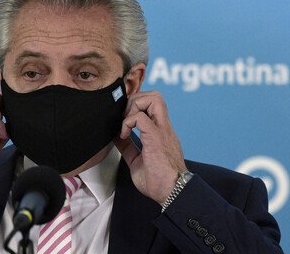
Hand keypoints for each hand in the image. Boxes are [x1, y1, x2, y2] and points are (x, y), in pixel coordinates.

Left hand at [114, 91, 187, 205]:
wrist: (172, 193)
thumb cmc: (158, 182)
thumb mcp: (137, 161)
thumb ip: (129, 147)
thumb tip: (117, 137)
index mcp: (161, 132)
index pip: (153, 104)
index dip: (136, 104)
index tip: (124, 118)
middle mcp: (163, 127)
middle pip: (155, 95)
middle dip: (135, 100)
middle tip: (124, 118)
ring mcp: (161, 131)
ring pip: (153, 98)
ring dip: (134, 106)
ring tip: (126, 123)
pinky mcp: (156, 137)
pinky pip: (140, 117)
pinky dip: (128, 122)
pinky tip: (124, 135)